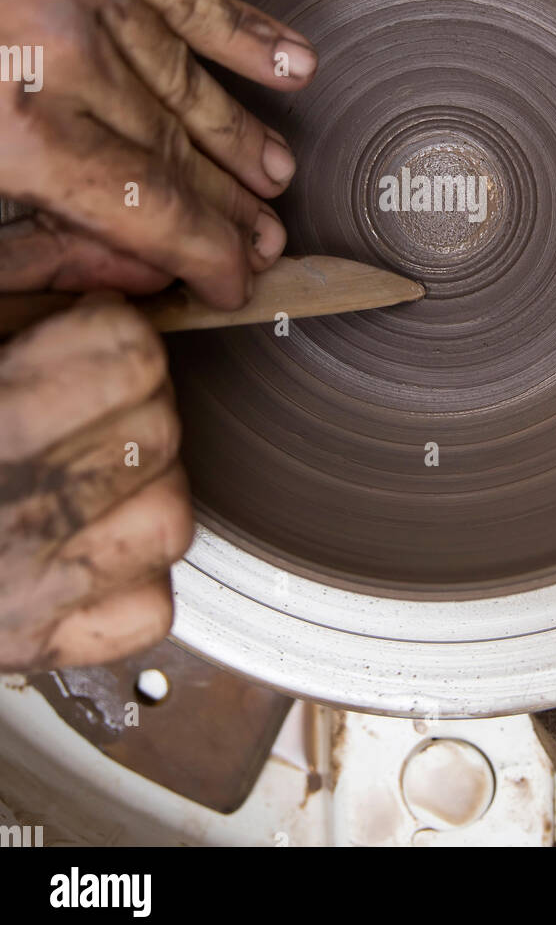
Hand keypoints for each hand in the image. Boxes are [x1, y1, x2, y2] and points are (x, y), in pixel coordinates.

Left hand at [0, 0, 316, 309]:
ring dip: (238, 135)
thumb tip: (114, 261)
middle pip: (173, 152)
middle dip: (227, 208)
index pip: (144, 208)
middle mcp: (65, 61)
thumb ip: (23, 228)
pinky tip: (288, 64)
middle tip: (265, 242)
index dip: (200, 254)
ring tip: (274, 174)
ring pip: (189, 82)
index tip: (230, 281)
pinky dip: (242, 33)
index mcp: (16, 129)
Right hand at [0, 295, 191, 670]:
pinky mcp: (32, 647)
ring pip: (170, 518)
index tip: (84, 336)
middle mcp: (4, 514)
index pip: (131, 355)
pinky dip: (131, 575)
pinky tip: (83, 540)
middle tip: (81, 400)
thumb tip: (129, 277)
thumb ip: (27, 283)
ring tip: (84, 467)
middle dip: (132, 399)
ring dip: (143, 485)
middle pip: (159, 427)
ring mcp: (20, 595)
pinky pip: (149, 609)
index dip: (111, 332)